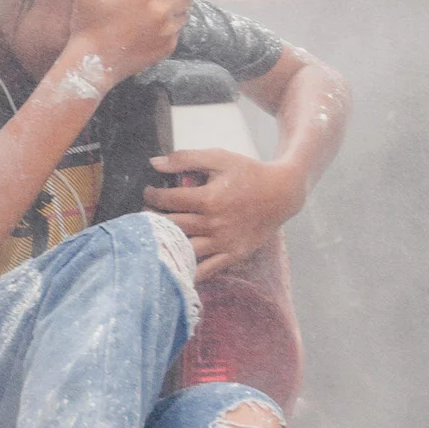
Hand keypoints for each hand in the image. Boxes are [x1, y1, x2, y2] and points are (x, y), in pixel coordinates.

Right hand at [65, 0, 195, 90]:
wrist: (91, 63)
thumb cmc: (88, 24)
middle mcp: (162, 9)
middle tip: (159, 0)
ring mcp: (167, 30)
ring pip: (184, 15)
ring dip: (175, 13)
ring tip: (154, 17)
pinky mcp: (168, 47)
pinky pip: (177, 33)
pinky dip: (169, 31)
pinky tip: (149, 33)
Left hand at [144, 149, 305, 278]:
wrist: (282, 193)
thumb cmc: (248, 173)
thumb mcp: (218, 158)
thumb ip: (185, 158)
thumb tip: (154, 164)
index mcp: (208, 199)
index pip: (167, 200)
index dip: (151, 195)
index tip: (148, 193)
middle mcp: (214, 224)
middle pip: (171, 226)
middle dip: (153, 218)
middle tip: (146, 213)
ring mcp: (223, 242)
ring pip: (184, 248)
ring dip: (166, 242)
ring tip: (156, 234)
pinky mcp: (233, 255)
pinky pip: (207, 270)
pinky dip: (189, 270)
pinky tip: (174, 265)